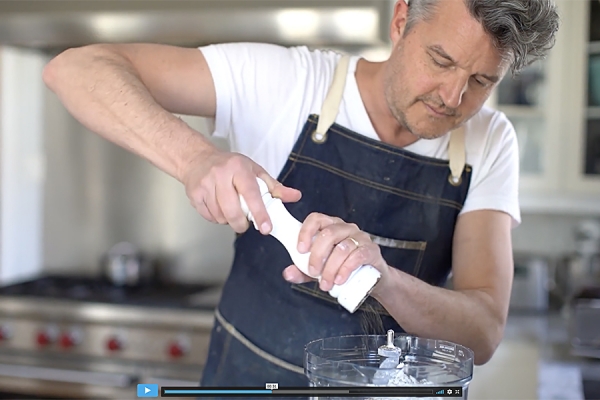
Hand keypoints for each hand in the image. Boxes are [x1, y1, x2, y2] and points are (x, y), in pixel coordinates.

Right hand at [181, 148, 301, 233]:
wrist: (198, 159)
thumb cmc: (230, 166)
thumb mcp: (255, 171)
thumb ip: (275, 187)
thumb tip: (295, 196)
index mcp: (238, 168)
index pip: (251, 194)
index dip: (259, 213)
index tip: (266, 228)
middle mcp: (220, 174)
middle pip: (233, 210)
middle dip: (241, 224)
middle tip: (246, 224)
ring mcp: (205, 184)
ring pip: (220, 216)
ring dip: (228, 220)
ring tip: (231, 209)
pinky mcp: (194, 194)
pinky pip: (209, 217)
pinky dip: (217, 218)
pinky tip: (219, 208)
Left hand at [282, 213, 388, 291]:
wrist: (372, 280)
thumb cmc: (344, 269)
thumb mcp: (319, 270)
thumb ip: (302, 270)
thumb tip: (288, 273)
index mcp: (331, 227)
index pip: (316, 219)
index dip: (306, 232)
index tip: (300, 249)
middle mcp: (345, 228)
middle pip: (328, 233)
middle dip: (317, 255)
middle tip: (313, 272)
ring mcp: (360, 237)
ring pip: (342, 247)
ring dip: (331, 268)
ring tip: (325, 283)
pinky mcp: (371, 250)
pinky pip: (357, 255)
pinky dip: (346, 269)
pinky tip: (339, 280)